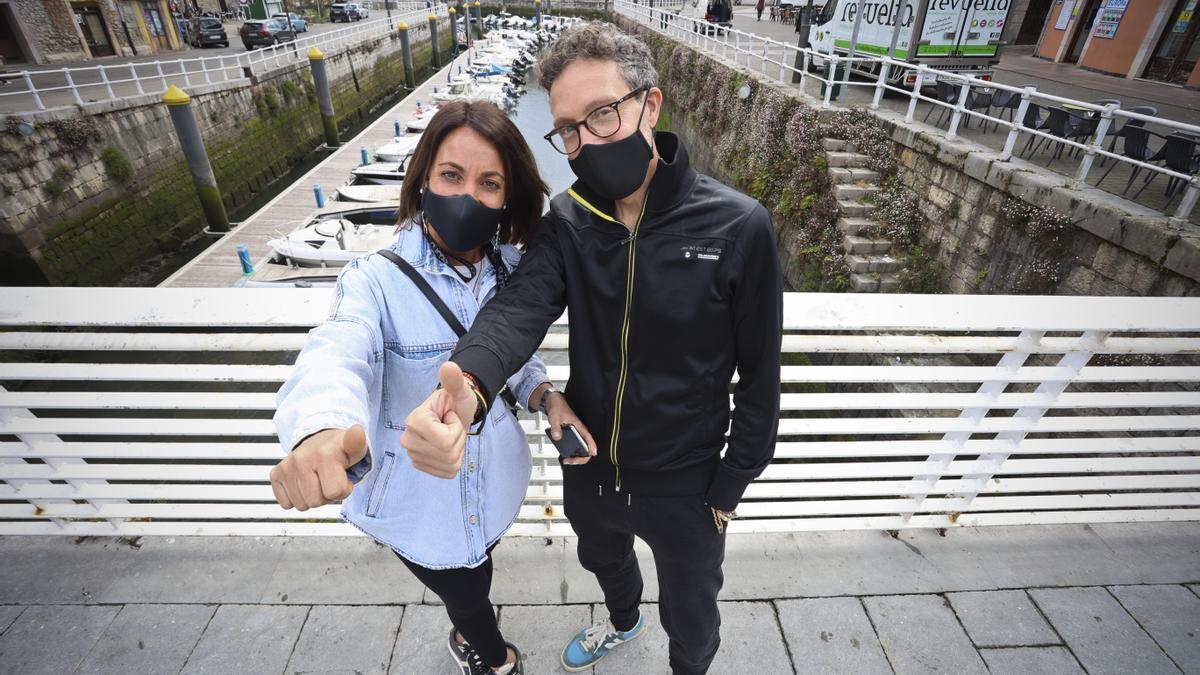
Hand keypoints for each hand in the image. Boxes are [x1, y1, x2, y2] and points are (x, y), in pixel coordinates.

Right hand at [270, 425, 366, 510]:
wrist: (320, 441)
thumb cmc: (340, 450)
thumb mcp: (355, 447)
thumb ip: (358, 443)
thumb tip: (357, 432)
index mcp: (324, 453)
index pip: (335, 492)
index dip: (344, 489)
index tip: (344, 476)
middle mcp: (302, 458)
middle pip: (316, 502)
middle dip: (327, 495)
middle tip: (330, 479)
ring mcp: (287, 467)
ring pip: (301, 505)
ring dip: (312, 497)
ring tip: (318, 480)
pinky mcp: (276, 474)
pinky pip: (286, 504)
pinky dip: (296, 498)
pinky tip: (304, 483)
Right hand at [400, 361, 477, 478]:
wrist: (453, 414)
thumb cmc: (455, 402)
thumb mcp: (460, 390)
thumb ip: (455, 380)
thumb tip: (448, 366)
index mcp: (414, 421)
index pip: (446, 441)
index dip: (455, 428)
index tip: (449, 417)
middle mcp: (408, 440)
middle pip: (447, 454)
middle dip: (457, 439)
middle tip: (450, 426)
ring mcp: (414, 455)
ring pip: (449, 464)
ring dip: (457, 450)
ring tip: (449, 435)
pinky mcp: (422, 466)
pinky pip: (447, 472)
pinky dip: (454, 461)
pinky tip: (448, 448)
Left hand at [544, 392, 596, 465]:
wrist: (554, 404)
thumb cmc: (558, 408)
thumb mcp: (555, 418)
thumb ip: (555, 428)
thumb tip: (557, 437)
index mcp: (579, 426)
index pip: (589, 437)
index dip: (592, 446)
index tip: (592, 453)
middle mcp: (580, 432)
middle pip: (586, 448)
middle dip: (580, 457)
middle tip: (570, 460)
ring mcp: (576, 435)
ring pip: (581, 449)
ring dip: (576, 457)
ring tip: (567, 460)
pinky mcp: (572, 436)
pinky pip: (576, 447)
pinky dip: (572, 454)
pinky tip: (566, 455)